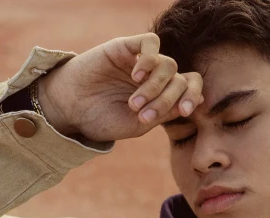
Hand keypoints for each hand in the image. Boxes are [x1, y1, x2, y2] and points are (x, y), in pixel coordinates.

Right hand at [37, 34, 203, 141]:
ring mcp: (142, 61)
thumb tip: (198, 101)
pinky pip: (150, 43)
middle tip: (144, 114)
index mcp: (162, 96)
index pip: (190, 87)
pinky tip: (135, 76)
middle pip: (180, 79)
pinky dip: (149, 59)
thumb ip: (166, 112)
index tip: (186, 111)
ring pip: (168, 64)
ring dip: (155, 86)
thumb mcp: (139, 124)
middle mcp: (155, 77)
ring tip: (134, 103)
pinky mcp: (126, 47)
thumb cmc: (104, 119)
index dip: (193, 96)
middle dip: (167, 99)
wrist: (71, 109)